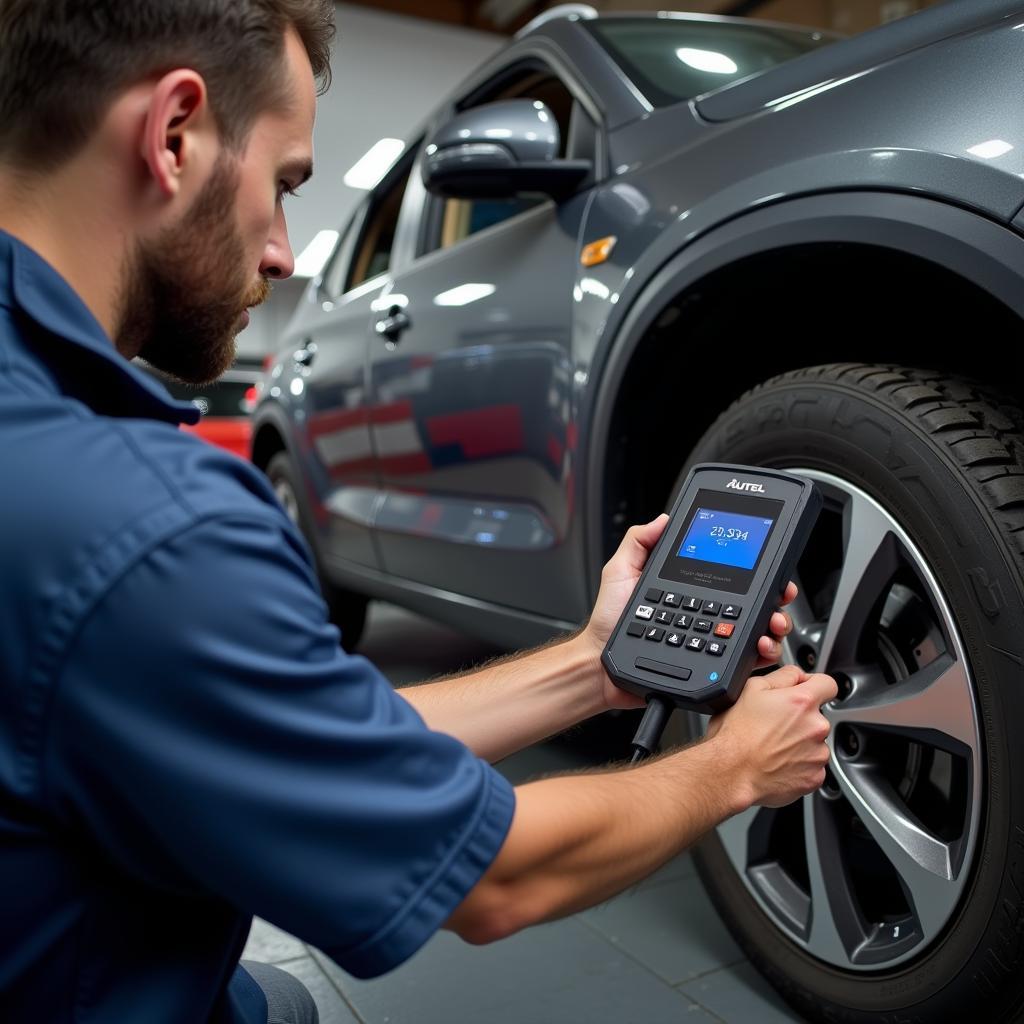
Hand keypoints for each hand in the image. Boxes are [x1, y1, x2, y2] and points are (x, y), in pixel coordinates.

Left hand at [582, 514, 798, 710]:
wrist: (601, 663)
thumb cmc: (607, 621)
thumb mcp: (619, 571)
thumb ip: (639, 542)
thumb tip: (664, 518)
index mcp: (689, 589)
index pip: (728, 574)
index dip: (753, 567)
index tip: (768, 563)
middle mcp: (703, 612)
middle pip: (752, 601)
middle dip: (775, 596)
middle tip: (779, 595)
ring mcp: (708, 640)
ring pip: (755, 630)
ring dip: (773, 625)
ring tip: (771, 623)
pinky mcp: (709, 666)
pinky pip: (743, 661)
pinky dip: (760, 654)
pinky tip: (759, 647)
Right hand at [709, 665, 837, 807]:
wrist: (730, 773)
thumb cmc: (735, 735)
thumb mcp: (750, 689)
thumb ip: (782, 676)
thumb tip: (797, 675)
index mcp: (802, 702)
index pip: (827, 684)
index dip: (814, 685)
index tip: (803, 692)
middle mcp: (815, 727)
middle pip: (817, 715)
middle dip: (799, 717)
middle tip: (772, 724)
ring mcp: (817, 754)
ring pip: (814, 741)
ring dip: (799, 741)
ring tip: (772, 746)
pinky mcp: (814, 777)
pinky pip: (812, 765)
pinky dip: (798, 764)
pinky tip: (777, 761)